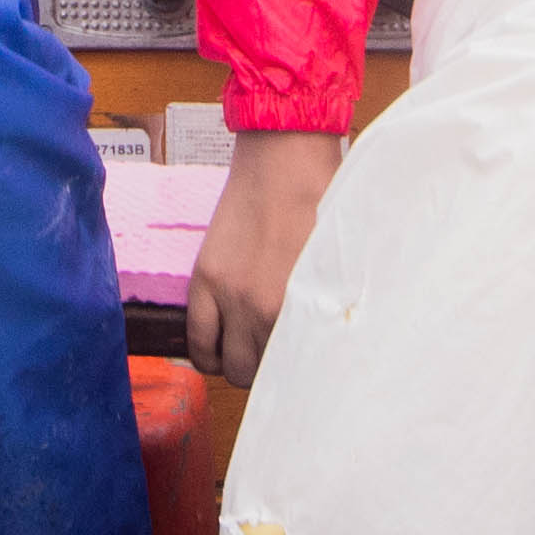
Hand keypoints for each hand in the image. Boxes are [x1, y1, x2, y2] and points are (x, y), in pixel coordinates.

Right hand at [183, 130, 344, 387]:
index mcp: (303, 306)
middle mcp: (264, 309)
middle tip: (273, 362)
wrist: (284, 159)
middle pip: (261, 374)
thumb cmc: (321, 203)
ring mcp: (231, 296)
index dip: (298, 376)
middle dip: (267, 375)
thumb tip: (329, 343)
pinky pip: (198, 340)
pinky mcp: (206, 280)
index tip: (300, 374)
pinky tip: (217, 351)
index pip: (297, 369)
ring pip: (229, 366)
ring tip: (247, 354)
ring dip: (237, 367)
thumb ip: (327, 306)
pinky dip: (206, 355)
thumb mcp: (336, 263)